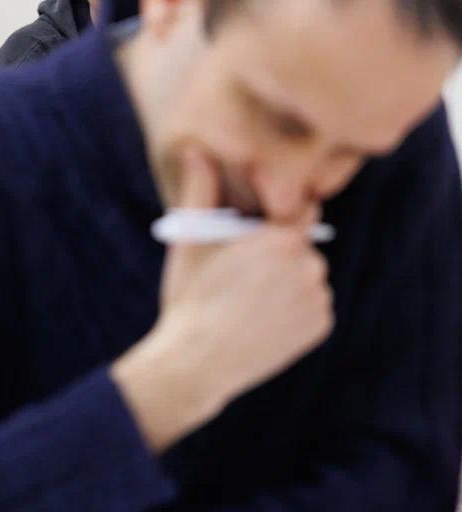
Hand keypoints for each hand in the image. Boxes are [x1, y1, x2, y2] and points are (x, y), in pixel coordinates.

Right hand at [113, 148, 333, 449]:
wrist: (197, 361)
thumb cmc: (190, 296)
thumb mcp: (191, 240)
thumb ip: (202, 191)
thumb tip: (198, 150)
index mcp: (282, 239)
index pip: (299, 209)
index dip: (278, 216)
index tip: (258, 227)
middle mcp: (310, 266)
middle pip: (301, 245)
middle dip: (278, 251)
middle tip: (241, 271)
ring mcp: (318, 299)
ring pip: (307, 276)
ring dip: (288, 280)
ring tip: (249, 297)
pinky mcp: (320, 328)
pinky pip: (312, 307)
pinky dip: (294, 309)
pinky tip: (261, 318)